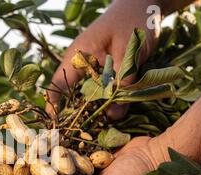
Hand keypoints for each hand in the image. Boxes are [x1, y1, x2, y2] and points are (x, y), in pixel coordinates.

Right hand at [46, 0, 160, 118]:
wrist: (146, 2)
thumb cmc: (134, 19)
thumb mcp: (129, 52)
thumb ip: (122, 83)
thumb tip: (113, 116)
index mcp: (77, 56)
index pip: (57, 85)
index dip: (54, 107)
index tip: (57, 127)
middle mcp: (81, 64)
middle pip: (72, 94)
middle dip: (77, 115)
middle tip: (83, 135)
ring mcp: (93, 66)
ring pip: (89, 94)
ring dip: (95, 110)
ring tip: (101, 127)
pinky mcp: (106, 69)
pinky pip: (103, 89)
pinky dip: (108, 101)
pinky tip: (115, 112)